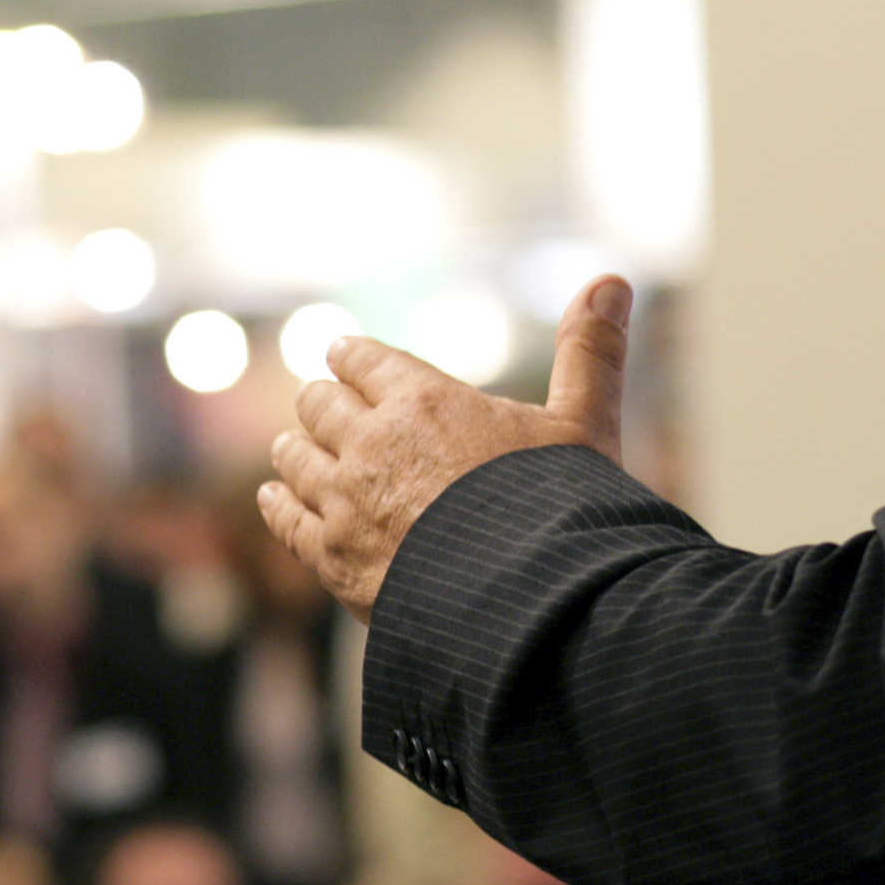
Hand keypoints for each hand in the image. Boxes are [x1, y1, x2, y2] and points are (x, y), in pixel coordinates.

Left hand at [259, 275, 631, 621]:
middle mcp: (371, 444)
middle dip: (322, 401)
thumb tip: (611, 280)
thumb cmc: (563, 511)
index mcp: (423, 401)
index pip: (363, 360)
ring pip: (294, 457)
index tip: (341, 354)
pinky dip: (278, 503)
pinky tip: (273, 496)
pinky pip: (287, 519)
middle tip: (321, 403)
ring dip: (294, 448)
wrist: (529, 604)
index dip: (350, 356)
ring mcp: (344, 502)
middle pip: (319, 405)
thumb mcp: (585, 424)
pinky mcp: (333, 558)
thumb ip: (590, 352)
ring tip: (291, 446)